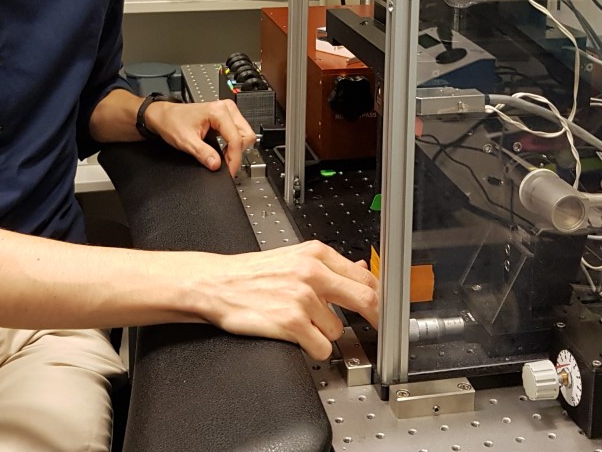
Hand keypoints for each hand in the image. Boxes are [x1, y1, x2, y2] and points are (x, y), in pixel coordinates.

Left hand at [145, 98, 256, 175]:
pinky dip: (233, 145)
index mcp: (219, 111)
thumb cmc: (172, 122)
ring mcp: (228, 112)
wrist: (164, 116)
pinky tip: (223, 152)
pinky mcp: (226, 118)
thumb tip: (216, 165)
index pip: (236, 139)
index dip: (234, 159)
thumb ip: (203, 153)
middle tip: (228, 166)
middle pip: (246, 135)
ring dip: (237, 149)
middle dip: (238, 153)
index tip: (230, 171)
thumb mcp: (186, 141)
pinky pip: (238, 133)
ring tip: (224, 159)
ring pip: (244, 134)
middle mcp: (226, 108)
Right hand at [195, 241, 378, 358]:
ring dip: (325, 333)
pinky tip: (298, 336)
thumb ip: (329, 266)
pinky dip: (314, 348)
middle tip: (377, 330)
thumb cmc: (252, 273)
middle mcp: (312, 273)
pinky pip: (322, 347)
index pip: (365, 276)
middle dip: (375, 318)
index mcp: (316, 253)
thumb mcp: (294, 258)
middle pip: (366, 299)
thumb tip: (361, 267)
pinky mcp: (291, 323)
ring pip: (339, 329)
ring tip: (302, 323)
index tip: (384, 309)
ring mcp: (302, 298)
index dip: (379, 297)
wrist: (216, 284)